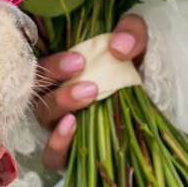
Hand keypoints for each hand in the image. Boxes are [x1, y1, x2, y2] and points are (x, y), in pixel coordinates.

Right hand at [34, 12, 148, 168]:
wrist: (150, 103)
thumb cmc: (133, 67)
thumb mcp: (135, 42)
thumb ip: (131, 32)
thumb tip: (120, 47)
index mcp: (60, 66)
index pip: (39, 60)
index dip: (50, 60)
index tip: (78, 59)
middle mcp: (52, 93)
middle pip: (36, 85)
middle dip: (53, 74)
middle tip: (82, 67)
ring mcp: (56, 123)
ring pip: (42, 115)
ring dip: (61, 102)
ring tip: (90, 92)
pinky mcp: (66, 152)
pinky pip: (50, 154)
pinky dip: (57, 143)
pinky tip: (72, 126)